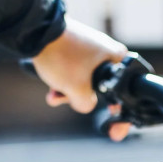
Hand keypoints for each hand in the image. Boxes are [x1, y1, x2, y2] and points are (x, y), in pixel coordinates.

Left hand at [31, 18, 130, 141]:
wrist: (35, 31)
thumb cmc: (63, 57)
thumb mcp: (78, 90)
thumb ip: (87, 105)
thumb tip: (85, 104)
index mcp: (117, 57)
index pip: (126, 91)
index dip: (121, 114)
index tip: (116, 130)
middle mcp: (107, 51)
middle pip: (101, 87)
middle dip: (81, 99)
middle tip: (69, 100)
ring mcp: (89, 48)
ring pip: (83, 80)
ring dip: (68, 92)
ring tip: (54, 94)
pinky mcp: (73, 47)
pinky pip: (73, 71)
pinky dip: (63, 80)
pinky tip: (51, 88)